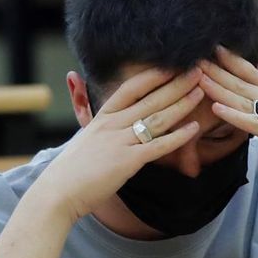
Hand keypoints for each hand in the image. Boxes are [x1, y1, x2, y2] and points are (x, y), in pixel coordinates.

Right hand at [29, 68, 203, 223]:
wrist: (58, 192)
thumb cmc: (71, 168)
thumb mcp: (84, 136)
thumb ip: (91, 117)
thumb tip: (86, 99)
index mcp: (102, 116)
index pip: (130, 88)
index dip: (152, 75)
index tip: (172, 64)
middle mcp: (112, 124)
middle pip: (150, 99)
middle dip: (175, 84)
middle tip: (196, 70)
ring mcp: (120, 142)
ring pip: (157, 118)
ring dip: (181, 104)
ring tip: (200, 92)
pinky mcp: (127, 162)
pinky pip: (158, 146)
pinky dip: (178, 136)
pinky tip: (194, 128)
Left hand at [199, 47, 257, 199]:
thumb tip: (255, 102)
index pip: (251, 72)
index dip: (230, 59)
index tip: (211, 46)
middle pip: (241, 82)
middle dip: (216, 69)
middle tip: (194, 55)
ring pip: (243, 99)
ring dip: (218, 87)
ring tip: (198, 76)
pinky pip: (253, 124)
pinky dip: (233, 115)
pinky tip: (216, 108)